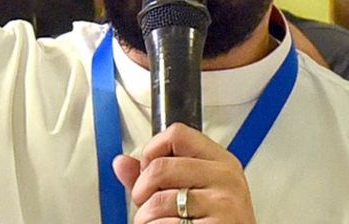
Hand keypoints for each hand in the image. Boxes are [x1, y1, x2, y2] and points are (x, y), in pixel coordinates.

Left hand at [113, 123, 255, 223]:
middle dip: (142, 192)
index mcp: (221, 162)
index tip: (149, 169)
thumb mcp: (191, 193)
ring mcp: (223, 204)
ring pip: (156, 202)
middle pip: (160, 167)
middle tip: (148, 204)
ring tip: (162, 223)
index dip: (153, 150)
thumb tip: (121, 162)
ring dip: (146, 219)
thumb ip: (154, 178)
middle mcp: (226, 179)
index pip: (177, 134)